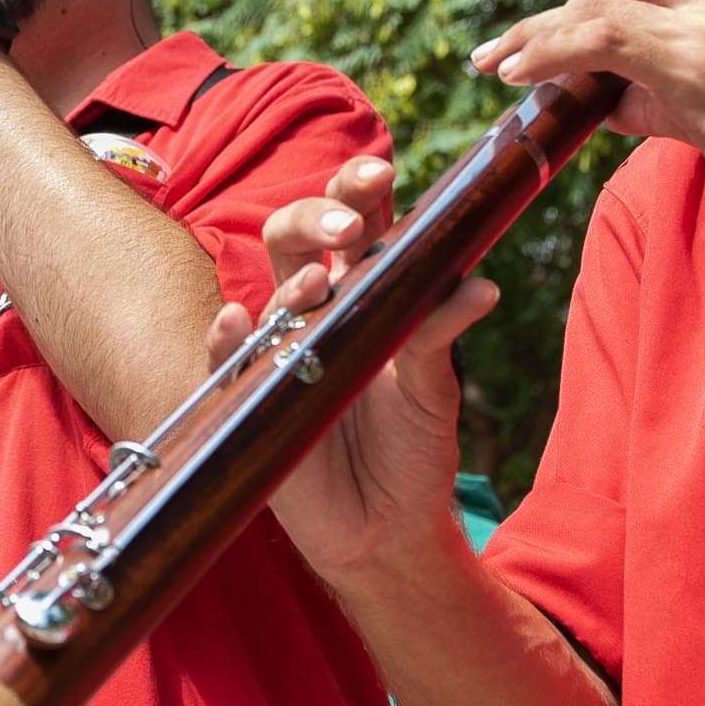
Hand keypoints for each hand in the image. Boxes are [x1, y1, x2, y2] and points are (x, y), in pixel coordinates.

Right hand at [205, 154, 496, 581]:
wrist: (386, 533)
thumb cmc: (413, 451)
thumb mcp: (434, 391)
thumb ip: (441, 333)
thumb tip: (480, 286)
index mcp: (368, 292)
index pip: (354, 219)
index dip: (357, 187)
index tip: (379, 172)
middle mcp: (319, 310)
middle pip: (296, 234)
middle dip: (316, 216)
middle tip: (349, 231)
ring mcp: (280, 349)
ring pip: (266, 287)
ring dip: (290, 280)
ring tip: (316, 291)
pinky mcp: (251, 395)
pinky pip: (224, 355)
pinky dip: (226, 336)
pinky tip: (236, 323)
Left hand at [470, 0, 704, 238]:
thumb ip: (671, 95)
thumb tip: (611, 102)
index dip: (587, 11)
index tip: (545, 44)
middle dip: (553, 17)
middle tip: (506, 54)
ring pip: (602, 3)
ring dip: (540, 34)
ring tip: (496, 62)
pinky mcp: (699, 62)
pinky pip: (603, 37)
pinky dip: (552, 50)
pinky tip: (520, 73)